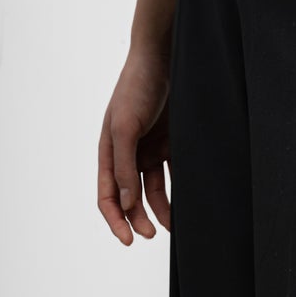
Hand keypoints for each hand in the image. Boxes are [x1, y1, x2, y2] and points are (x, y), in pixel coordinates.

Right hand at [97, 49, 171, 244]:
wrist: (164, 56)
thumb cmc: (138, 86)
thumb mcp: (126, 125)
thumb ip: (123, 163)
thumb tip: (124, 202)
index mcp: (109, 151)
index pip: (107, 195)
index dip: (116, 220)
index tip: (129, 240)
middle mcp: (128, 152)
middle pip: (130, 196)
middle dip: (139, 218)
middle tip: (154, 235)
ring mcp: (150, 146)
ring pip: (153, 186)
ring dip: (161, 207)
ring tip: (175, 225)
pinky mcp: (171, 138)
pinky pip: (173, 169)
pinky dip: (178, 185)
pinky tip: (188, 198)